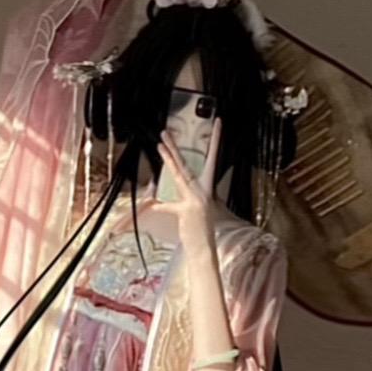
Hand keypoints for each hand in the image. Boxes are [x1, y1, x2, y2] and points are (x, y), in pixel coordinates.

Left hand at [156, 118, 221, 248]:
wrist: (204, 247)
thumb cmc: (198, 229)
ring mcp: (195, 199)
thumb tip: (166, 195)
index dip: (216, 140)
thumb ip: (179, 199)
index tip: (218, 123)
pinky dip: (160, 207)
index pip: (212, 159)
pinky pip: (170, 206)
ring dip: (169, 159)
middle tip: (165, 132)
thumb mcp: (191, 210)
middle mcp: (202, 190)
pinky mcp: (187, 210)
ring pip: (179, 174)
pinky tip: (153, 204)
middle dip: (174, 147)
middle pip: (186, 164)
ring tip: (160, 144)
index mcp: (206, 188)